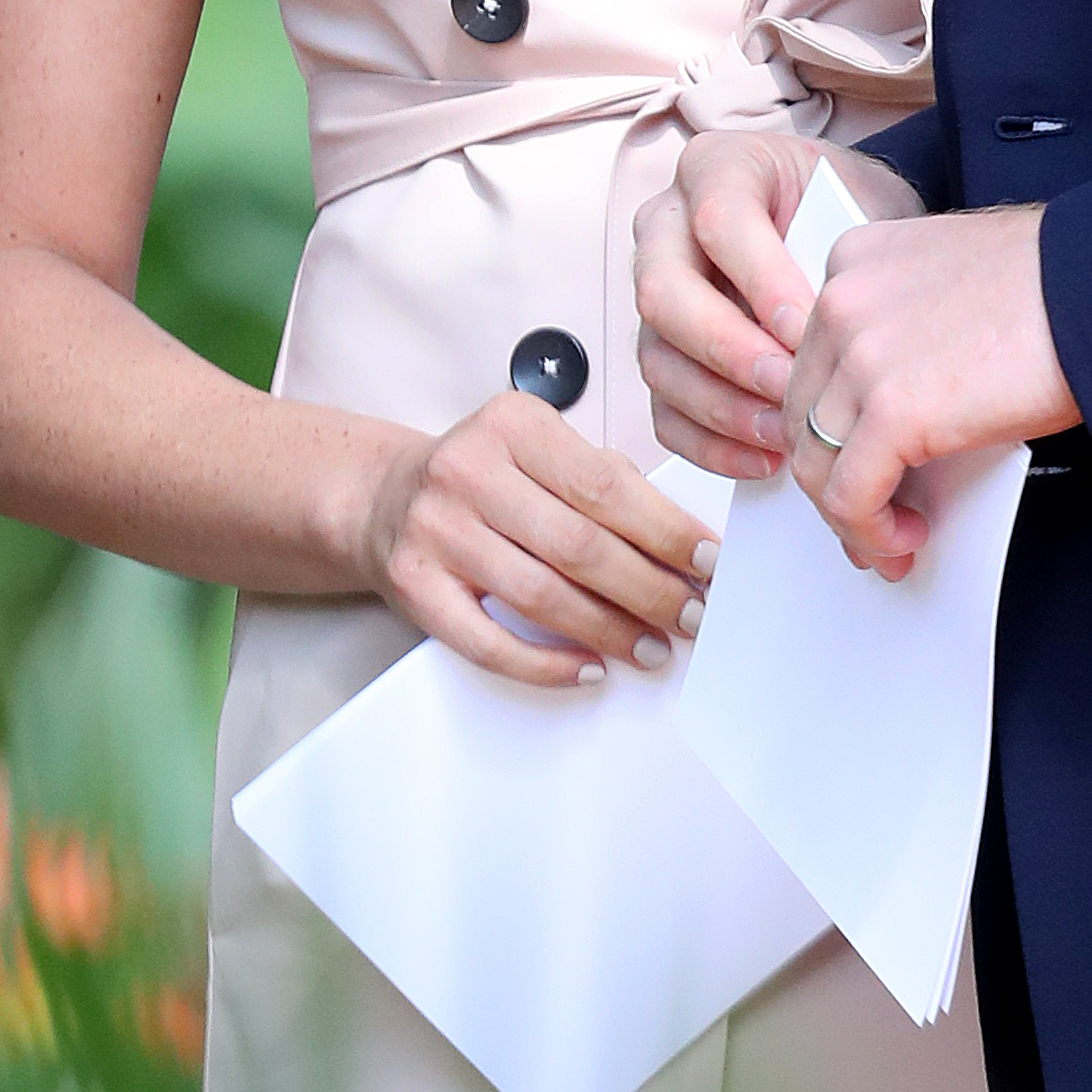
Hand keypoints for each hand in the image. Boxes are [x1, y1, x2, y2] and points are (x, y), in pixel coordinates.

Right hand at [362, 398, 716, 687]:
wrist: (383, 498)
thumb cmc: (480, 477)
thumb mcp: (537, 450)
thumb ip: (601, 480)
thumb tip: (681, 543)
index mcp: (512, 424)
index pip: (606, 486)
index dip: (666, 531)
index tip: (708, 562)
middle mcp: (469, 471)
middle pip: (580, 544)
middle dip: (648, 588)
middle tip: (691, 615)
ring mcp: (437, 530)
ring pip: (541, 595)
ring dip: (608, 630)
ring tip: (652, 648)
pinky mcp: (415, 586)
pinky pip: (490, 641)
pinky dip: (547, 664)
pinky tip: (588, 667)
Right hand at [634, 129, 920, 478]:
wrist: (845, 222)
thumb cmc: (851, 209)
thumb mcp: (860, 204)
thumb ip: (841, 252)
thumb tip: (844, 329)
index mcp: (717, 168)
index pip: (717, 219)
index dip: (759, 278)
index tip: (808, 325)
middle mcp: (667, 226)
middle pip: (663, 292)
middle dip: (728, 349)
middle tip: (789, 385)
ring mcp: (655, 292)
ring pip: (658, 359)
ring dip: (722, 406)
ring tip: (787, 434)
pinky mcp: (662, 353)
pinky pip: (663, 409)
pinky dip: (711, 443)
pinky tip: (765, 457)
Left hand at [787, 203, 1078, 576]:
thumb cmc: (1062, 284)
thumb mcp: (953, 285)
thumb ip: (905, 331)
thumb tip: (895, 413)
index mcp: (854, 260)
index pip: (811, 360)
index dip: (830, 422)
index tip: (853, 461)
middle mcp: (843, 300)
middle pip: (803, 412)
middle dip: (833, 476)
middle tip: (871, 517)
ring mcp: (860, 354)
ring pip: (815, 461)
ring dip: (852, 516)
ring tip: (893, 541)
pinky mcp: (892, 410)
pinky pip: (851, 496)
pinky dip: (872, 533)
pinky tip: (908, 540)